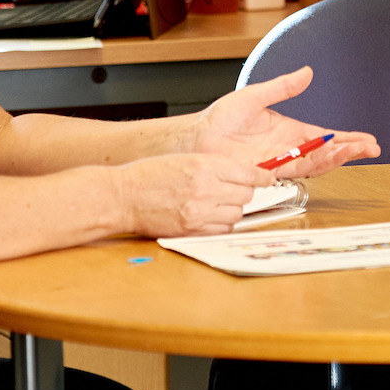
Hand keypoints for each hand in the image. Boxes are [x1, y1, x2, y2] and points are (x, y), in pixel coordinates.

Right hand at [122, 153, 273, 236]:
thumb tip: (242, 173)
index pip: (248, 173)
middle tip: (231, 190)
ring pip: (237, 213)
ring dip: (232, 208)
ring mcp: (200, 212)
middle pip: (246, 194)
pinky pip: (223, 229)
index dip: (262, 176)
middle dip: (243, 192)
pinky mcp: (193, 230)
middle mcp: (206, 188)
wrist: (122, 197)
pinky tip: (209, 216)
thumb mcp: (185, 159)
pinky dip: (221, 224)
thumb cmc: (148, 175)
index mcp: (204, 165)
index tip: (267, 178)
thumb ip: (214, 166)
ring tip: (216, 203)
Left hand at [194, 67, 380, 175]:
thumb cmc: (219, 119)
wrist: (196, 138)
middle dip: (350, 151)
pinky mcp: (267, 172)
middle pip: (327, 153)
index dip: (347, 140)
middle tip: (370, 148)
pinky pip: (296, 170)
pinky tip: (328, 159)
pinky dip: (315, 165)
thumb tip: (307, 72)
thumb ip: (282, 87)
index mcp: (290, 131)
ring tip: (354, 151)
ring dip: (337, 158)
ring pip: (316, 164)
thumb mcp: (255, 96)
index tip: (367, 141)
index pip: (326, 137)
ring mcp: (279, 162)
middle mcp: (289, 149)